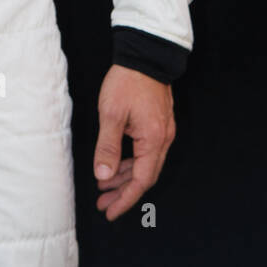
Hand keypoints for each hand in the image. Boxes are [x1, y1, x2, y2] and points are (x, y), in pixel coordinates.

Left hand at [93, 64, 175, 220]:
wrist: (145, 55)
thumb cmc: (127, 81)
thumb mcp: (111, 114)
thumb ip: (107, 147)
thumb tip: (103, 175)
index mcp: (153, 141)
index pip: (140, 181)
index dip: (125, 199)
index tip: (110, 212)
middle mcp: (163, 140)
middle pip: (144, 176)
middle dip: (123, 192)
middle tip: (102, 203)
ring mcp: (162, 132)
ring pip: (145, 164)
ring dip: (125, 177)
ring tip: (104, 186)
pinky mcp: (158, 124)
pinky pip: (146, 152)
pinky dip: (131, 162)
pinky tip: (116, 164)